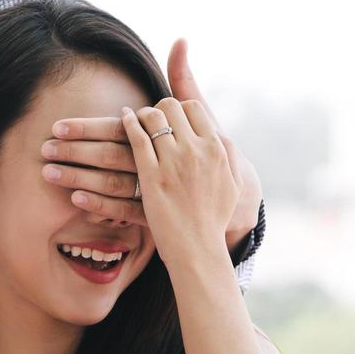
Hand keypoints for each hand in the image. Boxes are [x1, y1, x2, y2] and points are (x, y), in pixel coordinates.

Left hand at [44, 40, 262, 249]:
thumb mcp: (204, 116)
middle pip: (114, 150)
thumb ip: (184, 80)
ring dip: (80, 175)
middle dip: (76, 148)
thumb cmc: (210, 149)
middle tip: (45, 145)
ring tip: (49, 170)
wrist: (233, 199)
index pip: (125, 124)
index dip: (88, 126)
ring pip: (115, 179)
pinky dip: (101, 203)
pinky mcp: (160, 211)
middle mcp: (170, 157)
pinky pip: (126, 208)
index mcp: (175, 131)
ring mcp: (164, 186)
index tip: (59, 125)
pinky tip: (75, 198)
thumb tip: (180, 39)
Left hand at [120, 98, 238, 270]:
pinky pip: (136, 139)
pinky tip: (122, 120)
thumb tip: (218, 131)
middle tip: (148, 119)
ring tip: (136, 121)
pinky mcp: (152, 178)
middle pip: (169, 107)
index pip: (193, 107)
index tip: (168, 117)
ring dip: (141, 114)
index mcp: (216, 148)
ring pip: (150, 119)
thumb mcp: (232, 179)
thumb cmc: (216, 215)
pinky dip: (127, 123)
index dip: (177, 107)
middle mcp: (196, 150)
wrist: (200, 246)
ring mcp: (173, 163)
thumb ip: (227, 150)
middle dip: (155, 108)